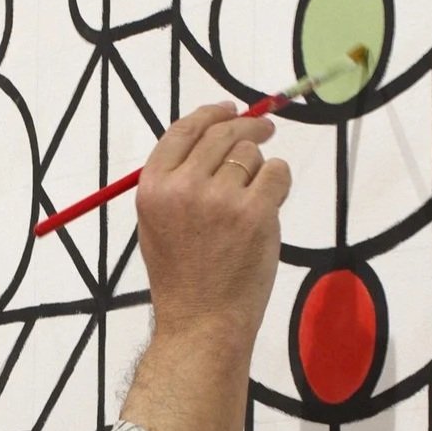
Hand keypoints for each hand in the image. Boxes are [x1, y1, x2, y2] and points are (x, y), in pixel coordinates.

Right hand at [132, 102, 290, 342]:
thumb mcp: (158, 223)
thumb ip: (176, 180)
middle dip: (248, 126)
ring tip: (253, 199)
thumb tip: (213, 134)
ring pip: (251, 154)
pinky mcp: (254, 212)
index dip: (210, 113)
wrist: (201, 322)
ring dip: (260, 167)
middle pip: (221, 133)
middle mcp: (182, 188)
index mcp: (152, 188)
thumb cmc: (182, 277)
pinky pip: (276, 173)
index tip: (230, 108)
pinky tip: (269, 206)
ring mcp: (219, 199)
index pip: (183, 130)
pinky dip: (279, 183)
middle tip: (265, 129)